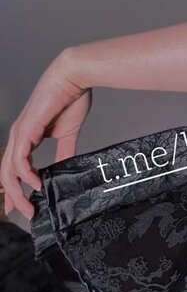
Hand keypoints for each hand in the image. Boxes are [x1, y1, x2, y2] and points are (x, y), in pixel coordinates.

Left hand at [1, 50, 91, 220]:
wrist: (74, 78)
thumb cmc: (71, 99)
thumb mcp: (68, 133)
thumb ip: (64, 152)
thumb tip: (64, 170)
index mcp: (26, 137)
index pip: (14, 169)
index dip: (16, 189)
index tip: (24, 206)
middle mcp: (18, 137)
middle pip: (6, 174)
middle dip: (13, 196)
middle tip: (24, 213)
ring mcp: (20, 133)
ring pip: (9, 170)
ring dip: (17, 191)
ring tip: (29, 206)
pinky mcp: (26, 130)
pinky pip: (19, 159)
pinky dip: (25, 175)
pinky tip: (36, 184)